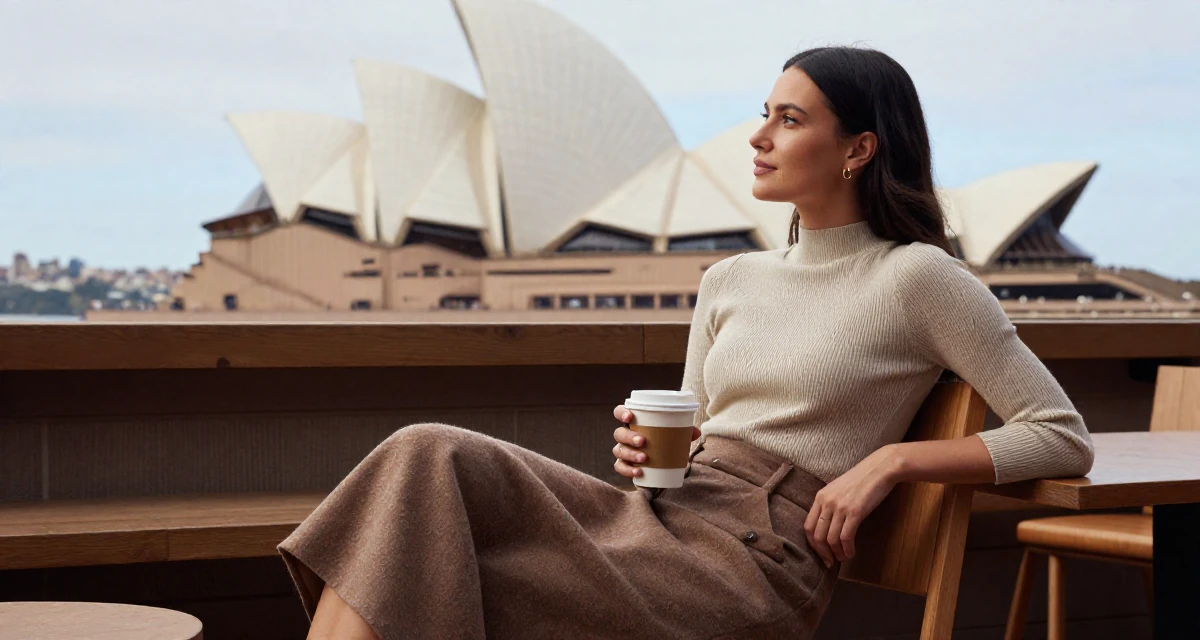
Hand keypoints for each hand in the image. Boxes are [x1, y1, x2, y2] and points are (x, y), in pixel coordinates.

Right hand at [611, 405, 701, 479]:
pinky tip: (639, 472)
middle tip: (643, 441)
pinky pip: (620, 467)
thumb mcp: (674, 435)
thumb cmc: (664, 441)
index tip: (630, 417)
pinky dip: (628, 470)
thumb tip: (696, 432)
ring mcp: (623, 450)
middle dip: (629, 436)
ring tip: (644, 458)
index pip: (619, 412)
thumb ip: (684, 431)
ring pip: (618, 450)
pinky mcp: (624, 465)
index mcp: (634, 423)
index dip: (621, 413)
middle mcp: (624, 436)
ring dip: (630, 454)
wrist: (661, 463)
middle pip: (618, 433)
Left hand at [803, 445, 902, 568]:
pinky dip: (847, 549)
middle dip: (822, 553)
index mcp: (820, 497)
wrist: (880, 468)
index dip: (812, 544)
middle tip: (830, 562)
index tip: (820, 553)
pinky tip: (851, 553)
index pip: (808, 526)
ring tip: (843, 558)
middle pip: (817, 536)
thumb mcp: (838, 489)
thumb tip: (828, 525)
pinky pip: (845, 537)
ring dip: (836, 554)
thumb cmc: (862, 479)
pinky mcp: (855, 512)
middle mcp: (827, 502)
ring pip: (831, 539)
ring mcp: (840, 507)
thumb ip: (830, 504)